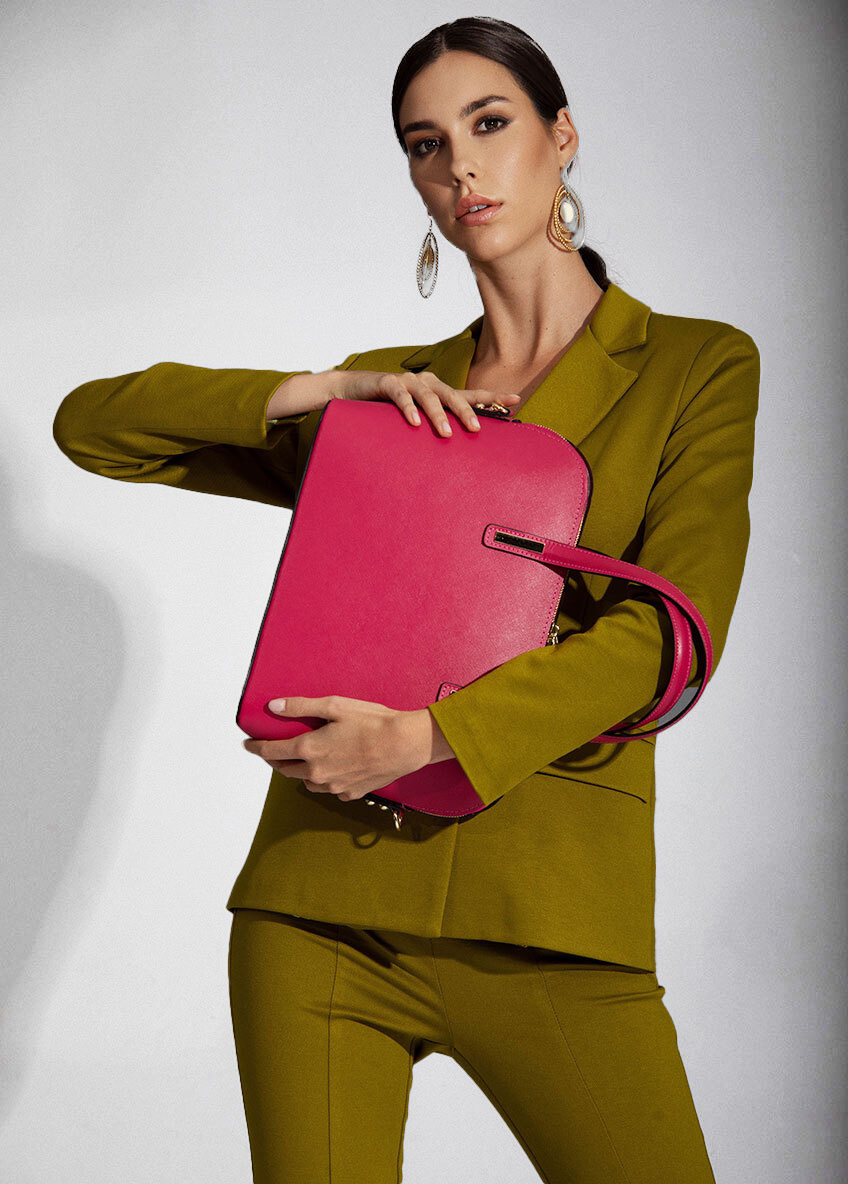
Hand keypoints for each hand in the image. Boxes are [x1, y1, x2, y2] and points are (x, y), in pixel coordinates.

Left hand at [241, 695, 452, 801]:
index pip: (271, 752)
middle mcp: (317, 771)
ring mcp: (333, 786)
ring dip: (301, 770)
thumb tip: (274, 707)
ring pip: (307, 781)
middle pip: (284, 769)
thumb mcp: (334, 705)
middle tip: (273, 751)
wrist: (405, 744)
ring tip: (306, 758)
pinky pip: (330, 789)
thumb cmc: (373, 721)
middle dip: (275, 760)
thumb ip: (301, 707)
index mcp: (309, 749)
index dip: (256, 748)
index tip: (247, 745)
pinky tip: (335, 767)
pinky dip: (326, 779)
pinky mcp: (350, 793)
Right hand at [333, 368, 520, 436]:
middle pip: (452, 395)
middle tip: (476, 429)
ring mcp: (408, 381)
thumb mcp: (415, 420)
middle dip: (466, 411)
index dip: (492, 397)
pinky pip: (400, 395)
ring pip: (429, 396)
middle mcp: (427, 383)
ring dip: (438, 414)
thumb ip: (433, 429)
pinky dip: (408, 407)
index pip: (469, 394)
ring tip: (445, 433)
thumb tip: (454, 453)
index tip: (516, 400)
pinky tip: (414, 422)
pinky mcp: (387, 383)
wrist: (351, 390)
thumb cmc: (387, 408)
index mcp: (438, 392)